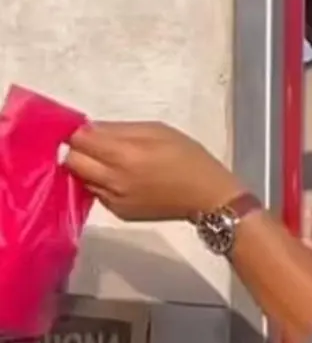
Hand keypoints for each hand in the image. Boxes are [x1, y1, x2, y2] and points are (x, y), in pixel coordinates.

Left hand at [64, 122, 241, 221]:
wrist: (209, 198)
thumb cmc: (190, 159)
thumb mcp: (158, 131)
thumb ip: (120, 129)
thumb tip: (90, 129)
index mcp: (125, 155)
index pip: (78, 140)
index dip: (79, 131)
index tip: (90, 130)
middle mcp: (114, 180)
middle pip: (71, 160)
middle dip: (79, 150)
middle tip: (97, 145)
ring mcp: (114, 200)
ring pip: (81, 178)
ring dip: (89, 167)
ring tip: (113, 162)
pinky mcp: (119, 213)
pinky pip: (96, 192)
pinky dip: (102, 183)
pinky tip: (124, 179)